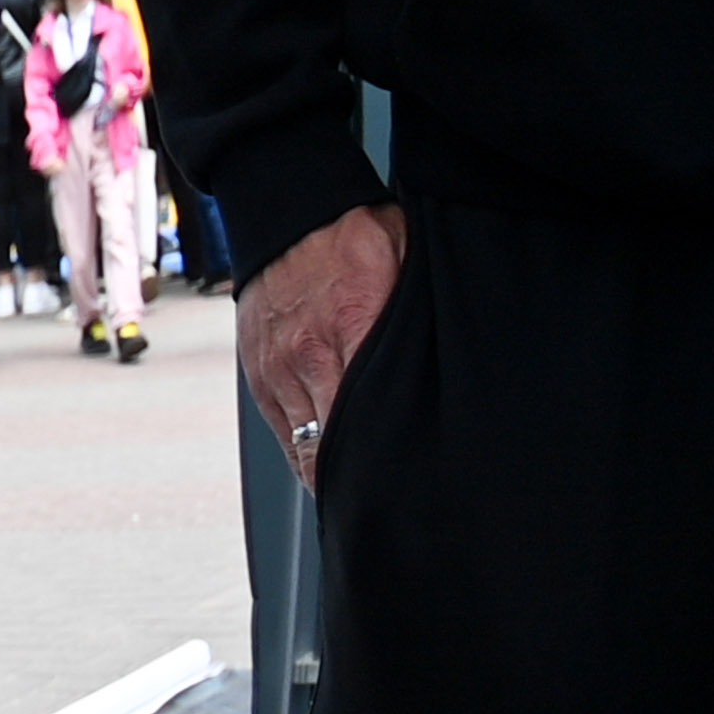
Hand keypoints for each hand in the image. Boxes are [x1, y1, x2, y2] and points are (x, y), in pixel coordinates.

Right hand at [244, 206, 404, 491]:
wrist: (288, 211)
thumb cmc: (355, 236)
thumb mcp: (409, 267)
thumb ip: (418, 325)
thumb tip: (454, 376)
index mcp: (353, 328)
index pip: (370, 422)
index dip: (387, 466)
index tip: (410, 488)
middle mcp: (308, 356)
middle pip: (334, 449)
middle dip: (362, 479)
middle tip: (396, 502)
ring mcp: (277, 369)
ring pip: (306, 449)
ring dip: (334, 469)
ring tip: (367, 485)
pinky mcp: (258, 374)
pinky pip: (284, 432)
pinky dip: (307, 448)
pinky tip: (333, 455)